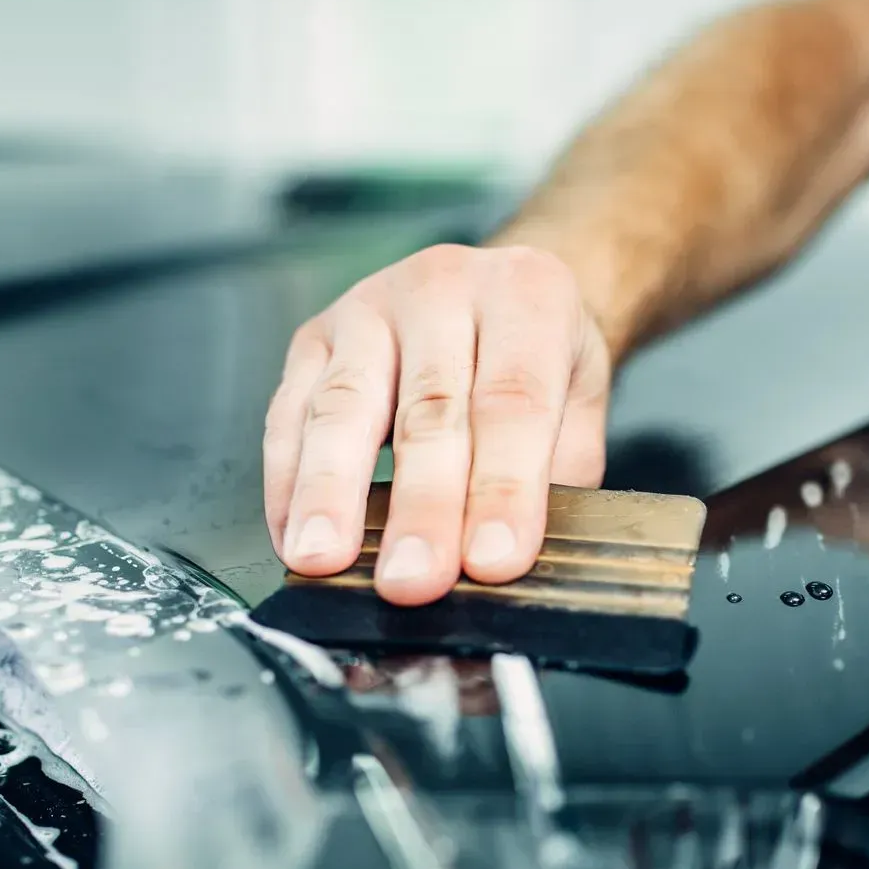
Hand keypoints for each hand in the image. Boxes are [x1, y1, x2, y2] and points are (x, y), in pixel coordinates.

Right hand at [263, 244, 611, 604]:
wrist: (503, 292)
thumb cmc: (542, 359)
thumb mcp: (580, 407)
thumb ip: (555, 478)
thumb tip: (510, 563)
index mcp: (526, 297)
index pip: (514, 402)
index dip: (502, 488)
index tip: (491, 563)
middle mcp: (443, 288)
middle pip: (429, 409)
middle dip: (420, 506)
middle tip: (412, 580)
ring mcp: (369, 308)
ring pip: (344, 406)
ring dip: (330, 493)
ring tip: (324, 560)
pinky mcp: (314, 338)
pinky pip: (289, 415)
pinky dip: (287, 483)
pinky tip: (293, 536)